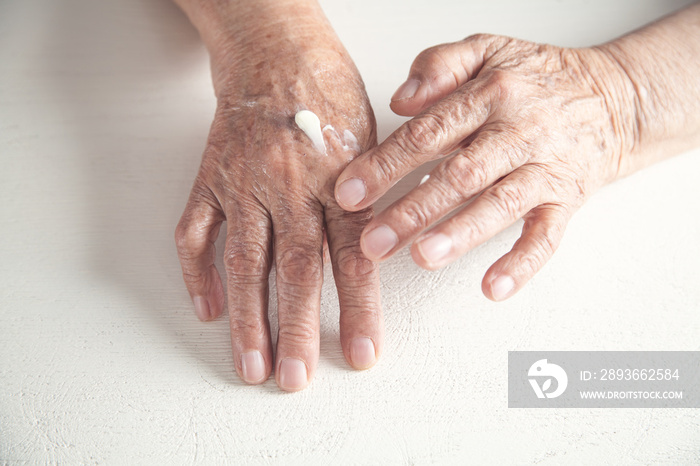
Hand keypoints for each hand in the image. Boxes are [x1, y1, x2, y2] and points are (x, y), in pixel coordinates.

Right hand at [175, 12, 381, 390]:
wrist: (276, 53)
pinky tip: (207, 308)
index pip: (352, 257)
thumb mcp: (371, 143)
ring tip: (251, 364)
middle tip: (296, 378)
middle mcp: (291, 187)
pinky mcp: (211, 179)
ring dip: (247, 317)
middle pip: (295, 268)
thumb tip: (384, 257)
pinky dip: (198, 271)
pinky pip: (196, 231)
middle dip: (297, 328)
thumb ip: (373, 201)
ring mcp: (245, 185)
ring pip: (245, 259)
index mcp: (338, 181)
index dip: (359, 309)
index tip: (363, 355)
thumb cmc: (329, 96)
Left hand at [334, 34, 638, 300]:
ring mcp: (545, 168)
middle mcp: (518, 132)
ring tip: (423, 258)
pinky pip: (548, 235)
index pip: (428, 132)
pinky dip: (522, 263)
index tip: (349, 192)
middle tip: (374, 241)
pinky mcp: (567, 199)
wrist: (612, 99)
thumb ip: (440, 65)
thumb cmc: (537, 79)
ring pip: (500, 204)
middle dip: (413, 209)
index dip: (386, 164)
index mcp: (490, 94)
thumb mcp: (487, 49)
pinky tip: (492, 287)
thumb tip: (400, 100)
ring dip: (460, 233)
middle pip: (460, 174)